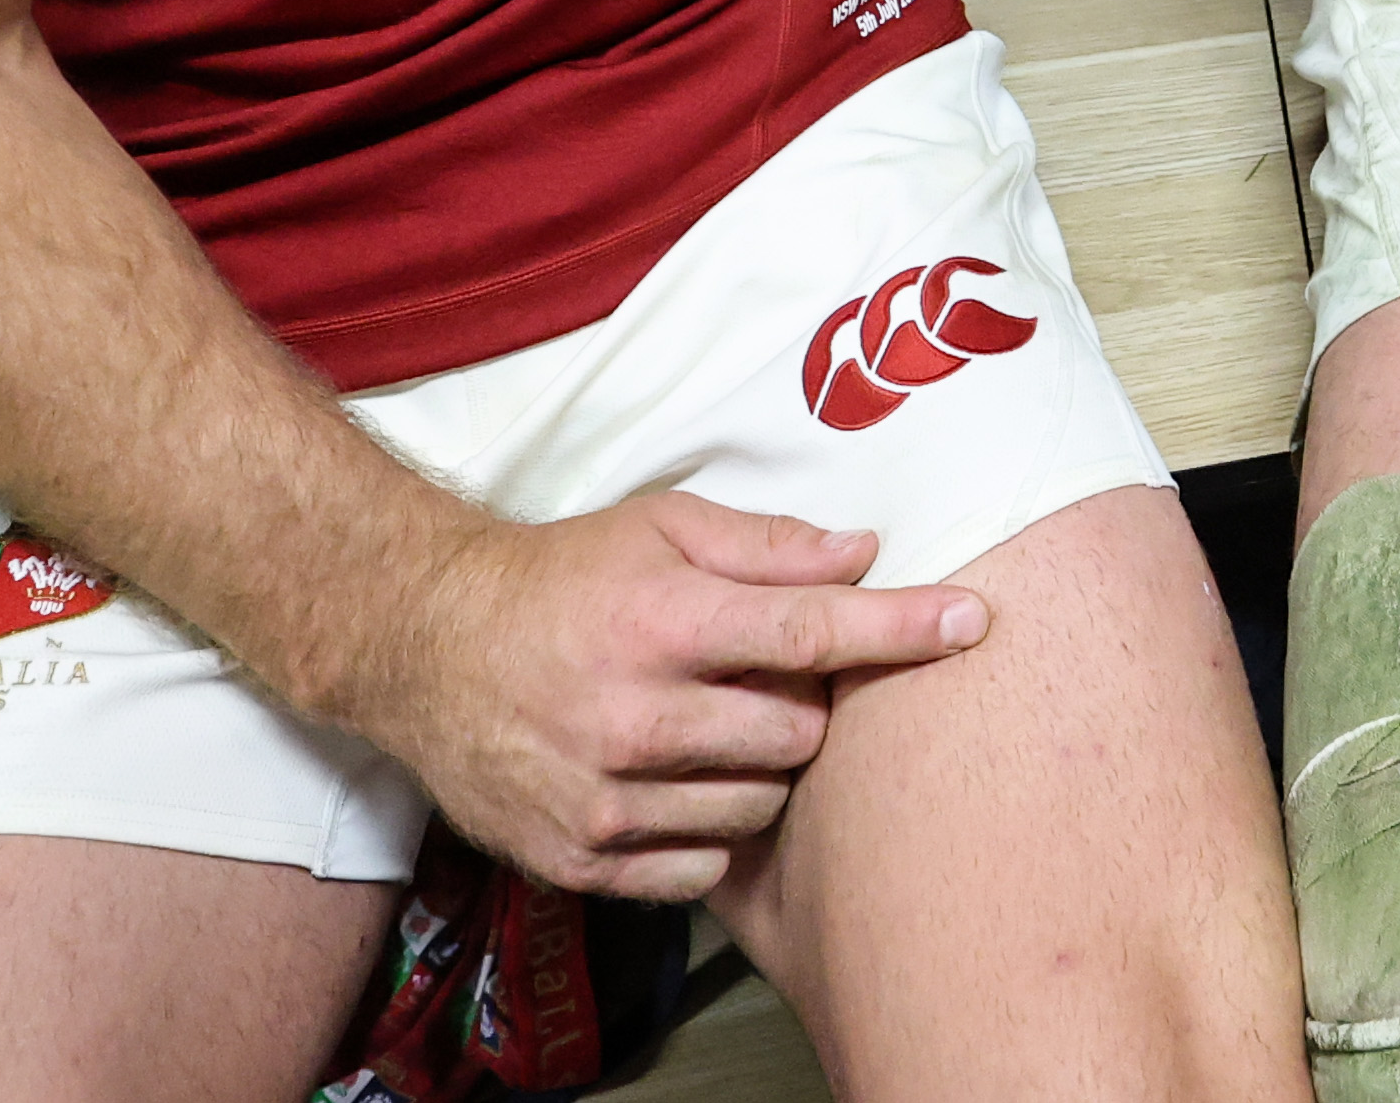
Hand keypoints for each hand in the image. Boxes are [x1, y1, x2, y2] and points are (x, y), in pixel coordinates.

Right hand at [349, 491, 991, 899]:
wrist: (426, 644)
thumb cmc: (559, 579)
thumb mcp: (658, 529)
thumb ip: (765, 544)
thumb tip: (865, 552)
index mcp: (662, 625)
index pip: (811, 630)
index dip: (902, 626)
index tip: (973, 621)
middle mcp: (636, 717)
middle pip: (799, 733)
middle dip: (807, 705)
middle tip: (765, 677)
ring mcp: (606, 799)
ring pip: (757, 807)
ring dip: (759, 770)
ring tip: (712, 725)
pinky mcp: (581, 858)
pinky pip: (699, 870)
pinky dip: (708, 831)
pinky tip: (678, 780)